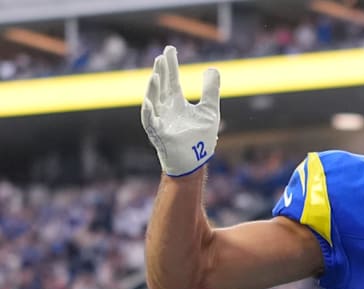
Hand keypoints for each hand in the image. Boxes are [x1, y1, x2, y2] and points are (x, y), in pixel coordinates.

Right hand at [141, 46, 220, 176]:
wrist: (194, 161)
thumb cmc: (199, 138)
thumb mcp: (209, 110)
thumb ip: (210, 90)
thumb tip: (212, 68)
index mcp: (176, 102)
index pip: (172, 80)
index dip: (171, 65)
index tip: (170, 49)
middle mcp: (165, 108)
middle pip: (162, 86)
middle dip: (161, 72)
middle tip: (162, 56)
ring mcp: (159, 120)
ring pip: (154, 100)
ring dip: (153, 88)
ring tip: (156, 74)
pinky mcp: (158, 133)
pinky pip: (150, 121)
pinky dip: (149, 111)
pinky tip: (149, 101)